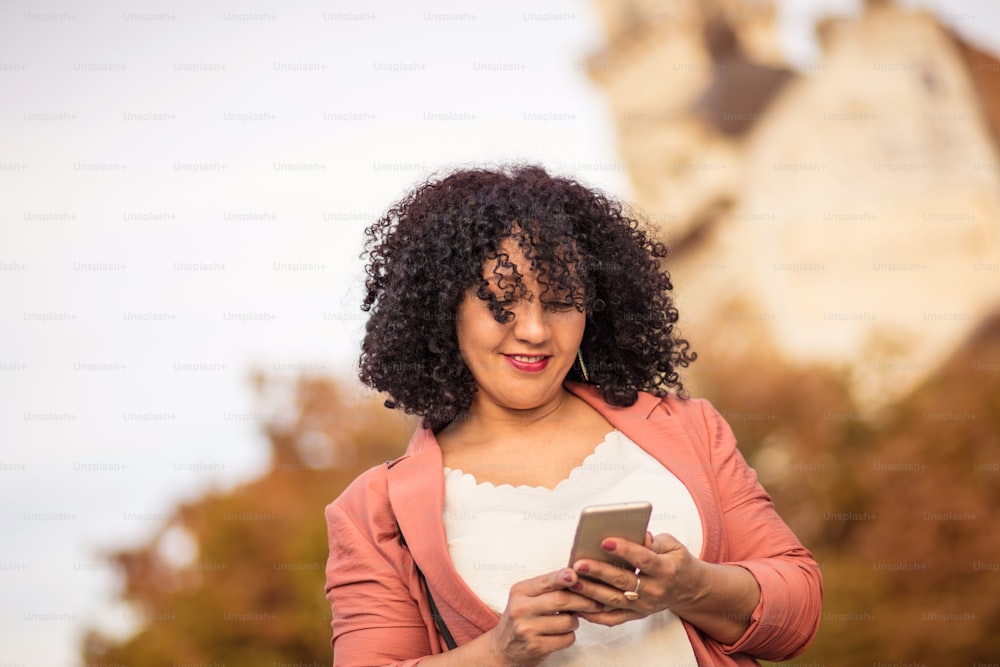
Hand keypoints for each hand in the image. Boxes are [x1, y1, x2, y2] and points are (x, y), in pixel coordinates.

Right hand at [488, 567, 605, 665]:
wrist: (504, 648)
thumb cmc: (522, 618)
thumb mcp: (526, 597)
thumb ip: (547, 587)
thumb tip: (577, 578)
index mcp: (520, 591)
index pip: (546, 581)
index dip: (563, 578)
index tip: (576, 575)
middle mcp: (521, 609)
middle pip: (561, 600)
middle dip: (583, 601)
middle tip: (596, 602)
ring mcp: (527, 629)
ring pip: (567, 621)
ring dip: (575, 621)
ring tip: (568, 620)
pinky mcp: (536, 647)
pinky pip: (567, 638)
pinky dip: (570, 636)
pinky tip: (561, 634)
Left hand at [569, 532, 704, 626]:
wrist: (689, 588)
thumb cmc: (676, 561)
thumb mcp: (672, 546)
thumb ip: (654, 541)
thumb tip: (638, 535)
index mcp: (666, 569)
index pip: (643, 559)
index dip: (624, 550)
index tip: (605, 541)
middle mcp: (655, 590)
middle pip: (624, 581)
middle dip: (599, 572)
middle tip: (579, 564)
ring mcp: (645, 605)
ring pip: (614, 600)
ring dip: (592, 592)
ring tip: (573, 582)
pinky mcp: (637, 614)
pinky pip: (615, 618)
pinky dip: (596, 616)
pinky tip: (579, 606)